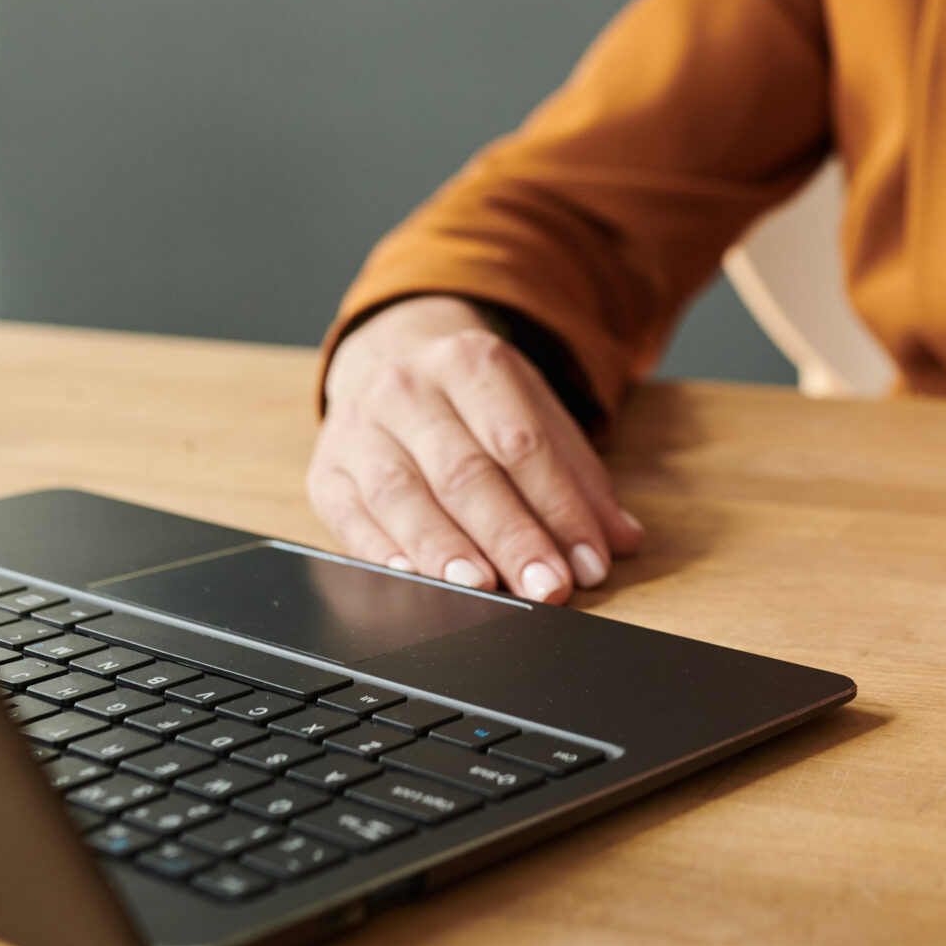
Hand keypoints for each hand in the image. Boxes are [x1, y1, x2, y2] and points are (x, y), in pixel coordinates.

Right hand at [309, 296, 644, 602]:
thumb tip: (619, 539)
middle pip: (464, 471)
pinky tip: (415, 582)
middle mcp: (408, 388)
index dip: (559, 507)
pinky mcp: (326, 470)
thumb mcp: (533, 409)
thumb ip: (578, 475)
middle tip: (546, 589)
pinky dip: (384, 554)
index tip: (588, 562)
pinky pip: (350, 516)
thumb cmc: (471, 397)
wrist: (387, 354)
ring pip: (403, 495)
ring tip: (484, 590)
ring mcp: (358, 428)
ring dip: (446, 551)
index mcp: (470, 361)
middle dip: (511, 537)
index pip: (521, 442)